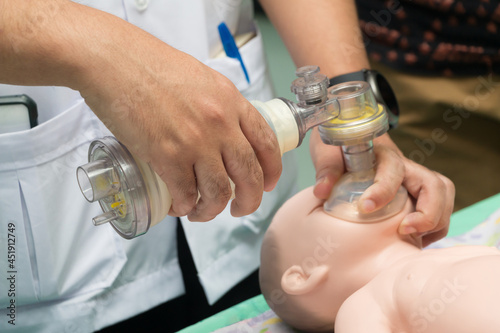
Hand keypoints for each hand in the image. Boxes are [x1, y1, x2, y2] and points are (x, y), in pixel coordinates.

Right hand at [76, 9, 281, 221]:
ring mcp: (195, 141)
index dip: (271, 170)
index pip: (266, 143)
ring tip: (201, 212)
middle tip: (241, 209)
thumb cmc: (150, 63)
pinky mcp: (167, 155)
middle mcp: (220, 124)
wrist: (113, 59)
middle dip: (250, 200)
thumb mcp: (200, 78)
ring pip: (218, 192)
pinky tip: (178, 205)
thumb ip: (216, 103)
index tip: (267, 184)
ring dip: (212, 210)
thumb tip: (221, 128)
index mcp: (231, 102)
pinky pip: (185, 194)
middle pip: (249, 175)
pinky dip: (183, 206)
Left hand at [310, 130, 453, 245]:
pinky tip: (414, 240)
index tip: (365, 207)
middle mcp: (406, 167)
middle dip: (427, 212)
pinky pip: (438, 208)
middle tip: (403, 230)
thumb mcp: (327, 150)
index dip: (383, 190)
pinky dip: (433, 227)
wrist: (348, 138)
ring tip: (412, 239)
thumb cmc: (339, 146)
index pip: (393, 170)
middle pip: (435, 185)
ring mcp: (414, 181)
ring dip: (435, 221)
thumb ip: (327, 168)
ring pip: (443, 196)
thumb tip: (322, 191)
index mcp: (383, 155)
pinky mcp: (416, 194)